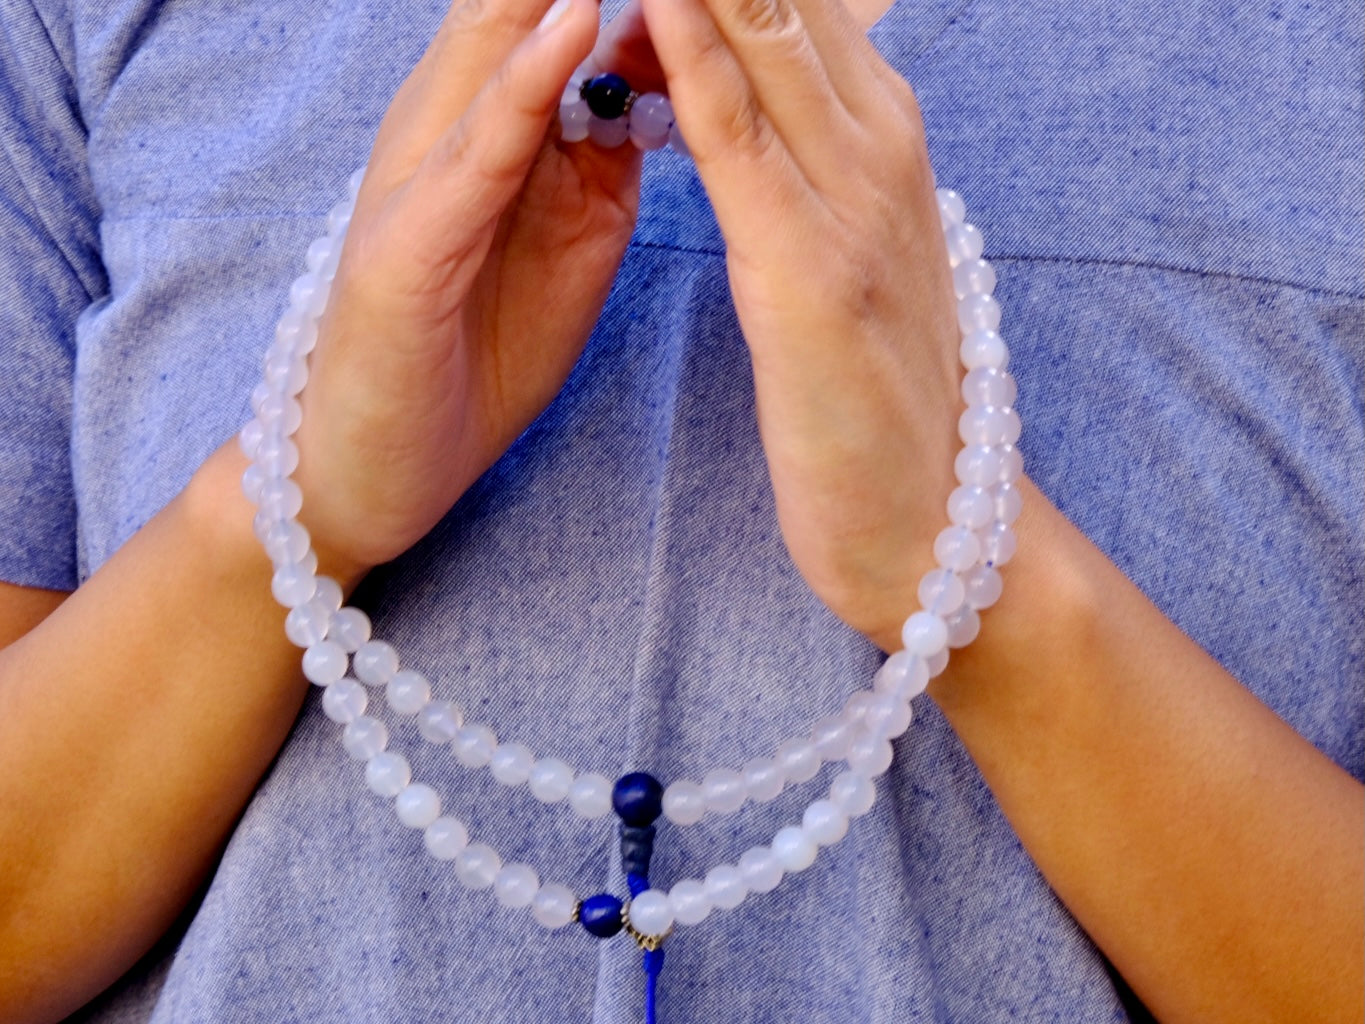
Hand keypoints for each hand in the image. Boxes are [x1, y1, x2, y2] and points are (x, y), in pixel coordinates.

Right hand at [292, 0, 643, 580]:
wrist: (379, 464)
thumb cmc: (472, 349)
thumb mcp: (564, 242)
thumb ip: (600, 161)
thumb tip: (663, 100)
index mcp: (498, 125)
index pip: (565, 5)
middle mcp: (450, 128)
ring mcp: (419, 182)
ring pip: (494, 46)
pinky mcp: (401, 252)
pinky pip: (470, 156)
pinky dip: (519, 89)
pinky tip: (571, 26)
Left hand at [640, 0, 963, 647]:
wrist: (932, 520)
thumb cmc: (878, 393)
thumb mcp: (854, 250)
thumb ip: (816, 163)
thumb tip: (767, 92)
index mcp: (881, 134)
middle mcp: (878, 142)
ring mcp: (852, 201)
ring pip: (759, 32)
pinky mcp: (811, 272)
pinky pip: (738, 135)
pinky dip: (693, 50)